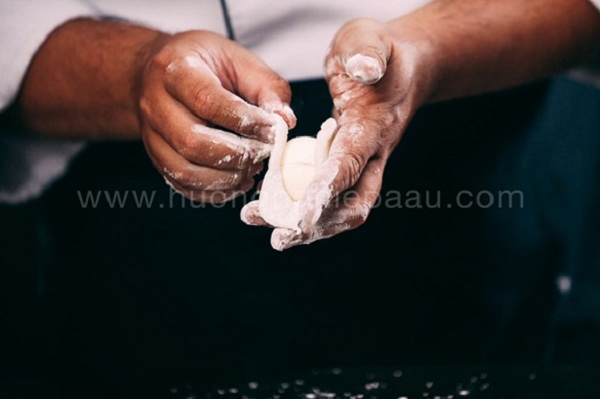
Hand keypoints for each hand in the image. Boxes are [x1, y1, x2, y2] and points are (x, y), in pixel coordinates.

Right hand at [138, 30, 295, 202]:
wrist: (158, 71)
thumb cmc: (204, 62)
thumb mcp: (239, 60)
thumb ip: (267, 87)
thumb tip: (285, 121)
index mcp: (176, 69)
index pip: (207, 101)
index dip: (244, 121)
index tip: (272, 130)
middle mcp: (155, 103)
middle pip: (191, 141)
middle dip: (236, 155)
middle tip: (264, 153)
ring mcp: (151, 134)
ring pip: (184, 169)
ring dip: (226, 178)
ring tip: (253, 169)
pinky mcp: (157, 157)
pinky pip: (182, 184)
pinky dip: (215, 191)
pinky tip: (239, 182)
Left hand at [246, 18, 433, 249]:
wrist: (400, 69)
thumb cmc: (381, 54)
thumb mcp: (370, 41)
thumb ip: (368, 53)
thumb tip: (365, 69)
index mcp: (375, 128)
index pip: (353, 163)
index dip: (329, 188)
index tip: (304, 212)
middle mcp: (371, 155)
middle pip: (352, 204)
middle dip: (318, 226)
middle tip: (281, 238)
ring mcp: (361, 164)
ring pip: (338, 208)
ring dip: (304, 225)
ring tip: (263, 227)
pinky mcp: (346, 165)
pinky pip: (326, 196)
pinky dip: (300, 208)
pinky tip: (268, 208)